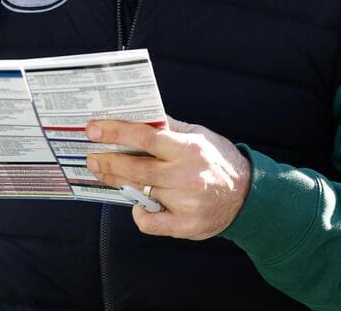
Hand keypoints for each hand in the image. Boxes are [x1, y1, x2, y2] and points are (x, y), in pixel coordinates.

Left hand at [85, 116, 250, 239]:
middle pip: (136, 168)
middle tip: (92, 156)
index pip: (146, 136)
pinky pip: (150, 222)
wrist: (248, 195)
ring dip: (117, 182)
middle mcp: (186, 175)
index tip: (94, 129)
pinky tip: (137, 204)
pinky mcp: (186, 225)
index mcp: (188, 148)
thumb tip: (140, 115)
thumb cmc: (219, 161)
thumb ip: (170, 127)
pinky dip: (139, 213)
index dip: (116, 132)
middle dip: (108, 161)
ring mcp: (185, 202)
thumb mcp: (199, 135)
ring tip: (105, 172)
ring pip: (139, 192)